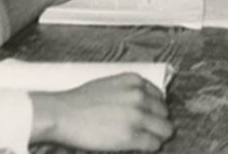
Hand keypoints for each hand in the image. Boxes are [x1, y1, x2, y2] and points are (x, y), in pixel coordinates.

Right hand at [29, 73, 173, 149]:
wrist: (62, 114)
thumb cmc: (80, 101)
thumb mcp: (110, 85)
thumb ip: (130, 92)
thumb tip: (145, 105)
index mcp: (135, 81)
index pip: (160, 97)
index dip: (154, 110)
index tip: (148, 117)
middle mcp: (140, 96)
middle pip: (165, 114)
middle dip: (157, 123)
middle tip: (146, 131)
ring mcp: (138, 116)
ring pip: (165, 130)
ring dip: (156, 136)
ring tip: (144, 140)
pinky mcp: (132, 136)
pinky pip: (154, 144)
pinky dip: (150, 147)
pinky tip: (139, 147)